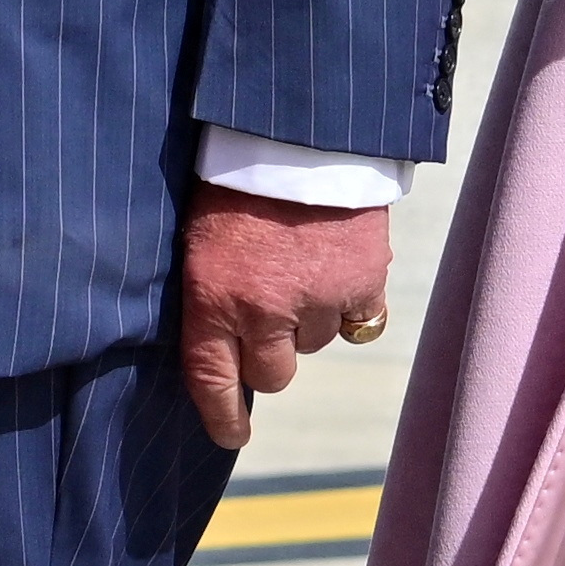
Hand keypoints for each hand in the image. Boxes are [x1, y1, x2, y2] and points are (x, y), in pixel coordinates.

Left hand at [177, 189, 394, 453]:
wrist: (298, 130)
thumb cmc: (236, 175)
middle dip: (268, 353)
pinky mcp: (364, 283)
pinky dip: (351, 302)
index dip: (222, 417)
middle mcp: (265, 311)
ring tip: (301, 263)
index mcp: (213, 297)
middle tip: (269, 312)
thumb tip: (226, 343)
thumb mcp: (200, 233)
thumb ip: (211, 290)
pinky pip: (360, 320)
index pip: (213, 381)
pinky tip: (338, 267)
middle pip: (272, 374)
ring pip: (316, 343)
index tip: (231, 434)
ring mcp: (319, 301)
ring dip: (308, 318)